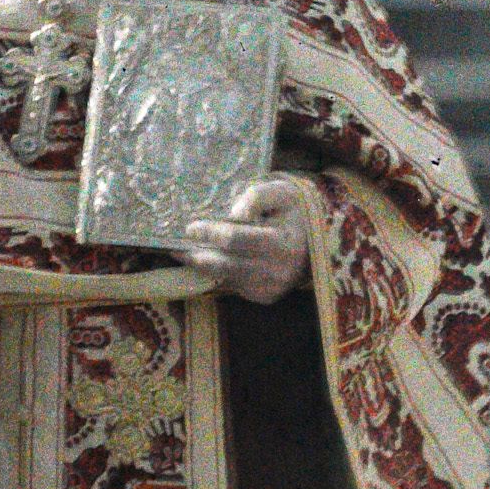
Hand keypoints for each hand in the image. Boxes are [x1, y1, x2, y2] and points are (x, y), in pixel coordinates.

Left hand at [180, 178, 308, 305]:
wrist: (315, 239)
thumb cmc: (293, 211)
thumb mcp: (279, 192)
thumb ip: (256, 197)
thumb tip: (232, 215)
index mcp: (282, 242)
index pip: (236, 239)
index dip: (210, 233)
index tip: (191, 227)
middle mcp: (278, 270)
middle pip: (226, 264)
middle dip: (197, 255)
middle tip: (174, 247)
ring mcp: (271, 287)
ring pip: (225, 278)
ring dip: (202, 266)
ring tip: (183, 254)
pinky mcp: (265, 296)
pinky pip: (233, 285)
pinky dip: (217, 274)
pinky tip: (206, 262)